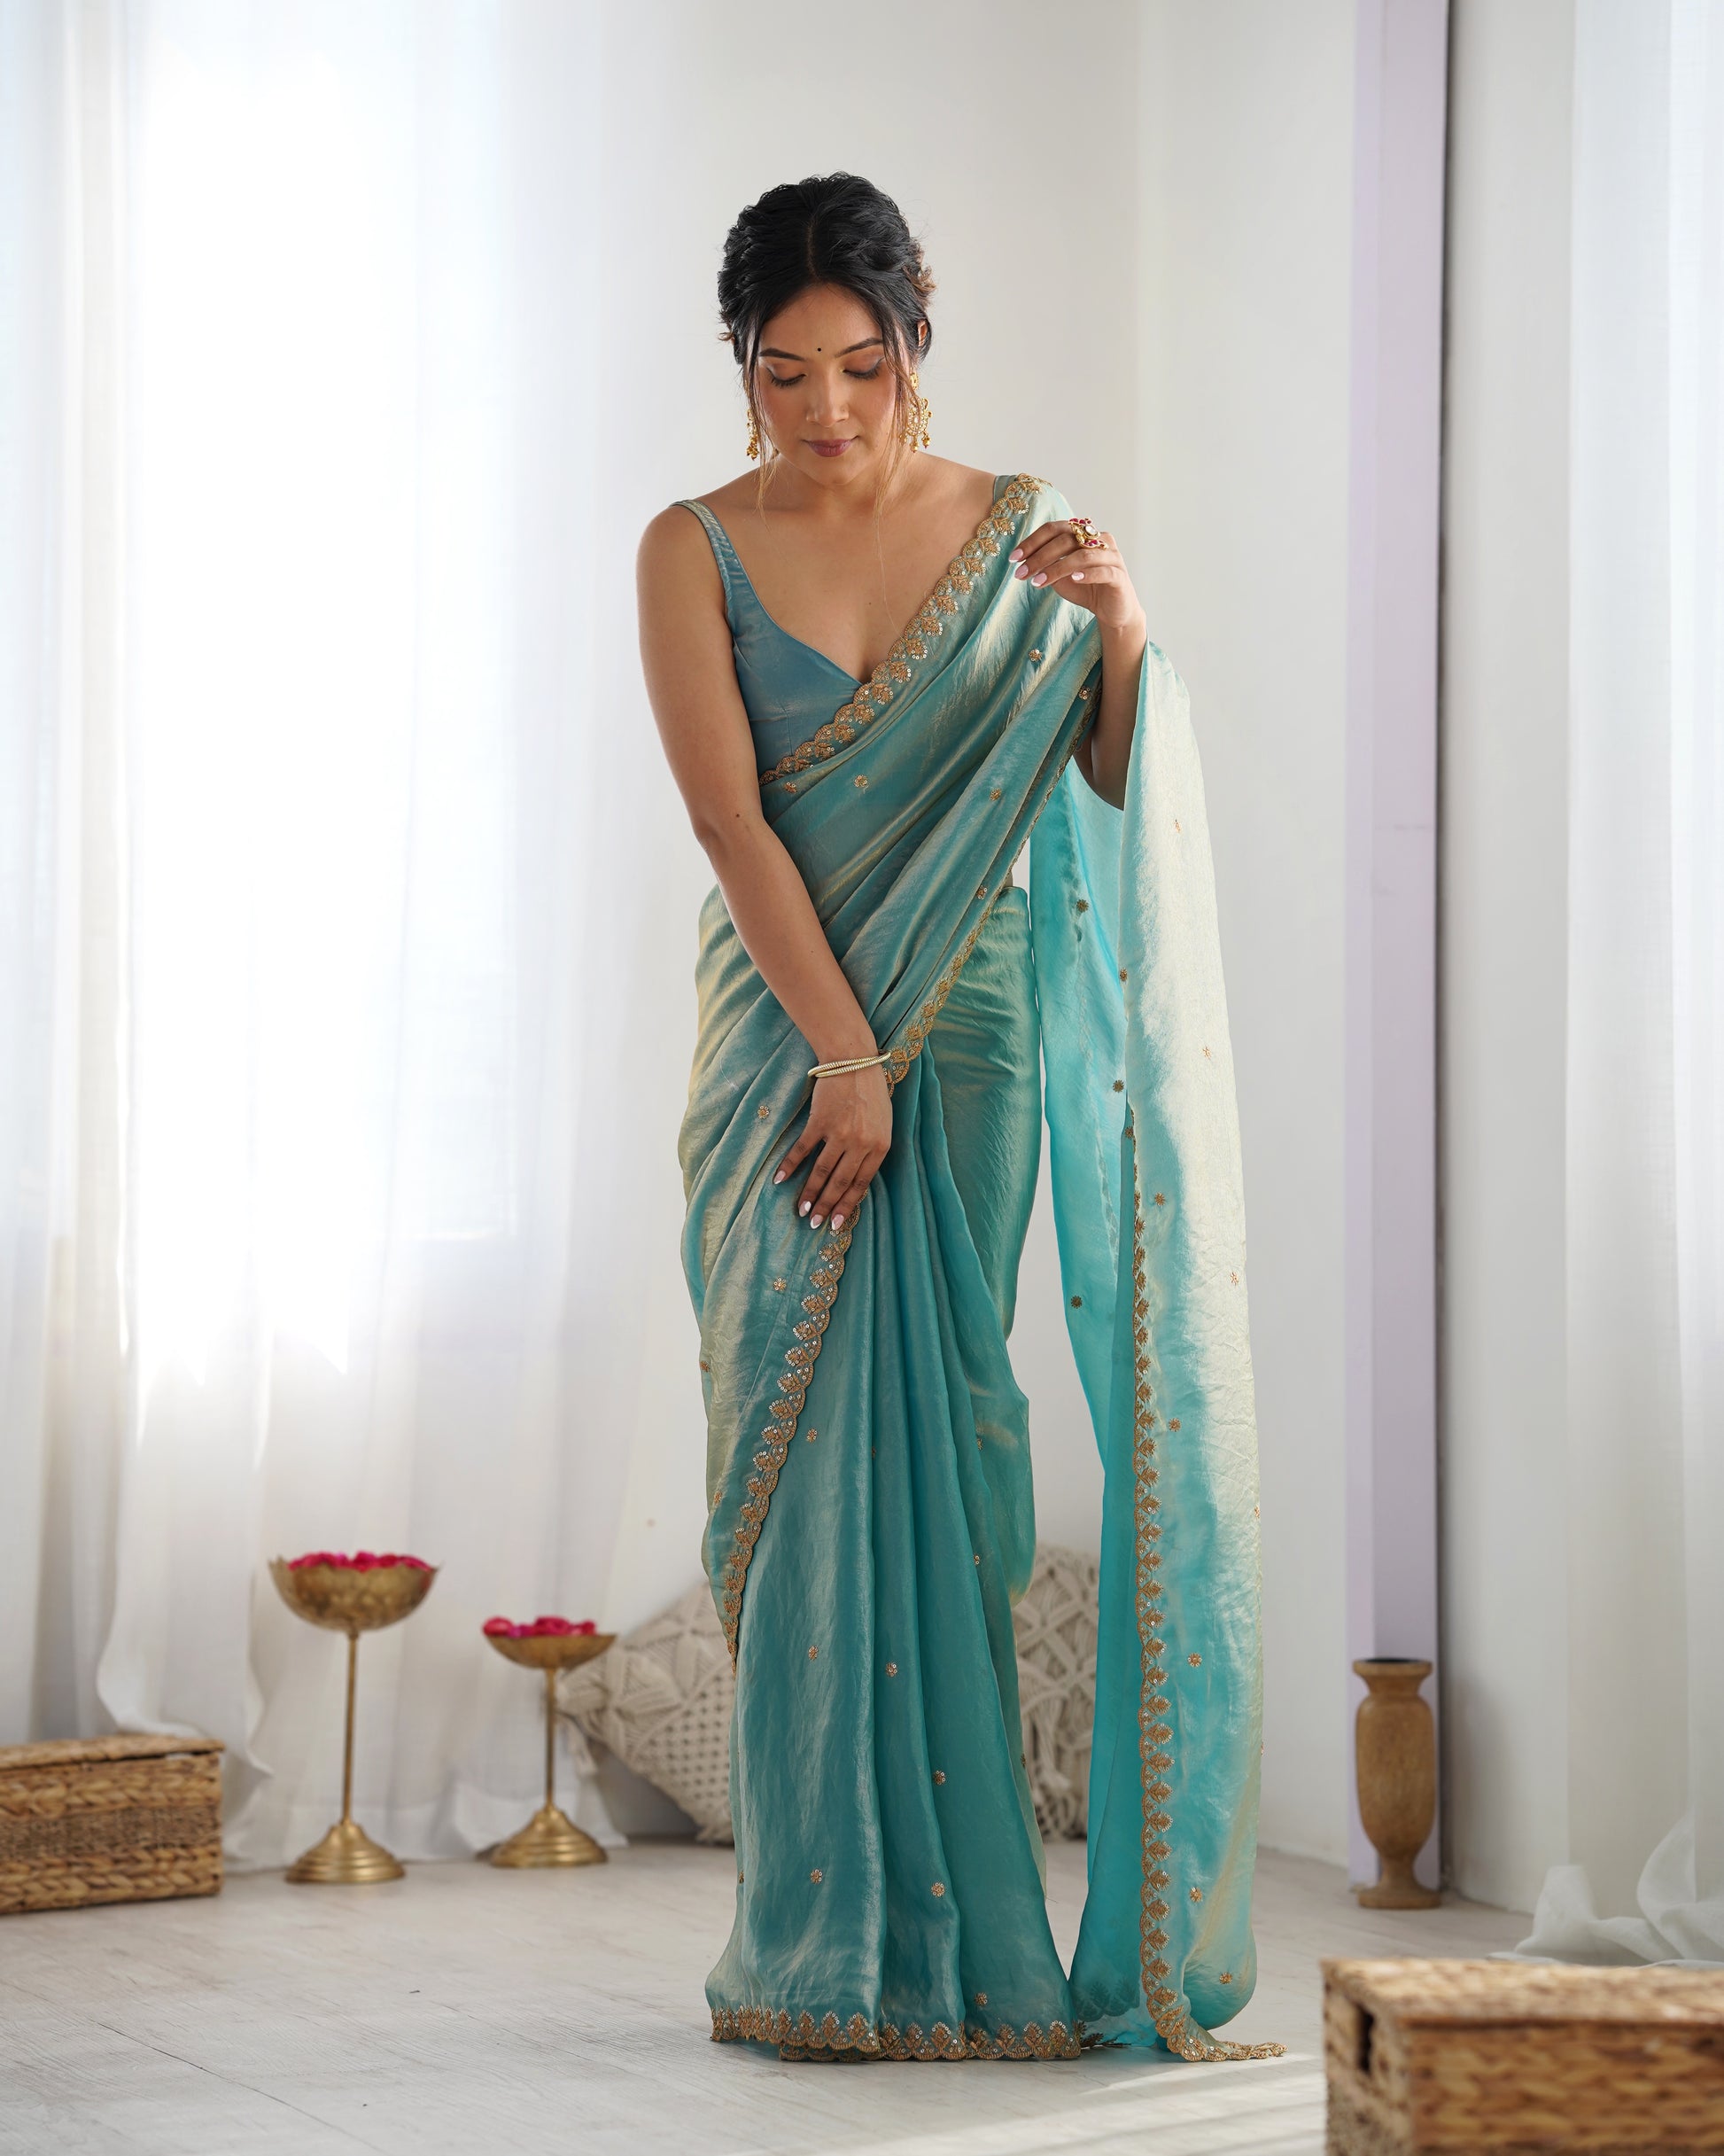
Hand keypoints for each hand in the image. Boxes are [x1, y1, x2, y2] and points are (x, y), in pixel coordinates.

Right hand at [772, 1064, 891, 1231]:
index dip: (847, 1205)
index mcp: (880, 1146)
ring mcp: (839, 1133)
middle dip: (826, 1206)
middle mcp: (861, 1143)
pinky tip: (780, 1180)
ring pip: (822, 1171)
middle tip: (813, 1224)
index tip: (836, 1223)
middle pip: (840, 1183)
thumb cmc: (871, 1091)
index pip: (861, 1184)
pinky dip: (790, 1166)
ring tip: (800, 1210)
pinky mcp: (820, 1122)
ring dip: (809, 1193)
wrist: (854, 1060)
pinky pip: (803, 1149)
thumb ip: (873, 1148)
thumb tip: (858, 1176)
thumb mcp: (883, 1123)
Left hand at [1010, 518, 1144, 636]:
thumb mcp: (1059, 575)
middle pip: (1066, 539)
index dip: (1032, 541)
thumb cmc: (1085, 588)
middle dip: (1039, 556)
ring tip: (1037, 582)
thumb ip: (1046, 564)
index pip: (1055, 529)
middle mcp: (1099, 539)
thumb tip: (1022, 559)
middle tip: (1021, 573)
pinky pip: (1103, 571)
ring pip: (1082, 555)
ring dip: (1056, 568)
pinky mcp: (1120, 576)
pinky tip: (1073, 579)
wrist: (1112, 611)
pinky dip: (1087, 574)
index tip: (1014, 558)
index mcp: (1084, 534)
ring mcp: (1112, 556)